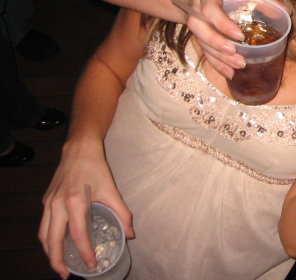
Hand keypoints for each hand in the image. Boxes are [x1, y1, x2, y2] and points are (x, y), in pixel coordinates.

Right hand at [38, 142, 132, 278]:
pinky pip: (43, 225)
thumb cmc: (95, 168)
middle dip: (57, 261)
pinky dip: (47, 239)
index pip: (78, 235)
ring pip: (43, 235)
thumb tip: (130, 233)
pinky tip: (57, 244)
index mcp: (75, 202)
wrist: (78, 150)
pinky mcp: (46, 201)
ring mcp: (49, 203)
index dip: (84, 253)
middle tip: (67, 274)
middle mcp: (58, 205)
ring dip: (49, 252)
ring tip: (60, 264)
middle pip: (52, 241)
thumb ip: (121, 212)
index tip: (91, 264)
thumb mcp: (111, 189)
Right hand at [179, 0, 268, 78]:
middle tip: (236, 55)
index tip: (240, 35)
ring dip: (219, 58)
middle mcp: (196, 9)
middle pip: (200, 29)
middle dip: (218, 44)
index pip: (210, 9)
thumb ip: (261, 0)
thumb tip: (286, 10)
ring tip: (238, 66)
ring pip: (202, 43)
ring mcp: (195, 24)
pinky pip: (204, 52)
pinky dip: (217, 64)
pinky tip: (229, 73)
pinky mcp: (197, 37)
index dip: (223, 24)